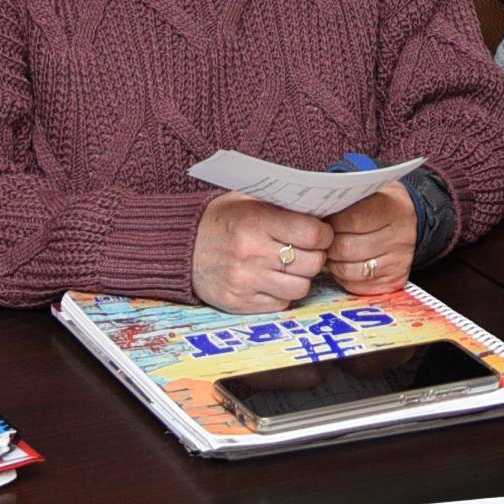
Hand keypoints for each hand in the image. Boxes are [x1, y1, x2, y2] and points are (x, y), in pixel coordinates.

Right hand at [190, 193, 334, 312]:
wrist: (180, 247)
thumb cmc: (220, 220)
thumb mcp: (247, 199)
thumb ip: (282, 204)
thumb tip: (322, 209)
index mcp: (256, 221)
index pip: (313, 234)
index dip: (323, 234)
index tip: (320, 233)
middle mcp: (251, 252)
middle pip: (312, 263)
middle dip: (316, 256)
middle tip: (307, 250)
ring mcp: (245, 281)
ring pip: (300, 288)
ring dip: (300, 277)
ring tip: (289, 266)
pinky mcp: (239, 302)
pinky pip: (280, 304)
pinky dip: (282, 293)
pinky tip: (272, 279)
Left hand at [325, 185, 418, 296]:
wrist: (410, 220)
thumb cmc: (379, 204)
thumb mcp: (368, 191)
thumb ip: (346, 200)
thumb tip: (314, 213)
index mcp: (394, 209)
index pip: (353, 220)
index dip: (331, 223)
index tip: (321, 221)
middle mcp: (400, 237)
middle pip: (348, 248)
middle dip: (329, 245)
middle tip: (322, 240)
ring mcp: (398, 262)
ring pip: (349, 270)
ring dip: (333, 263)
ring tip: (332, 251)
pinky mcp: (393, 282)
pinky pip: (356, 286)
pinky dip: (343, 277)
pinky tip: (345, 263)